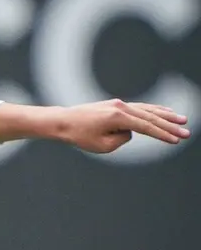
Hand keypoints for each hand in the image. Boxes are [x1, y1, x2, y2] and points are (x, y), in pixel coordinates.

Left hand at [56, 99, 188, 152]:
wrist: (63, 121)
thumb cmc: (80, 136)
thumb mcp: (102, 145)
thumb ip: (122, 139)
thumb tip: (131, 132)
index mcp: (117, 117)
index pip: (146, 127)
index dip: (163, 134)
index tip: (176, 140)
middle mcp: (121, 107)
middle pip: (151, 117)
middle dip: (170, 126)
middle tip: (187, 132)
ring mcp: (119, 104)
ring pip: (147, 110)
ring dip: (165, 115)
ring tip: (182, 120)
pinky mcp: (116, 105)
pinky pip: (140, 108)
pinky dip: (153, 110)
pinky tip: (165, 111)